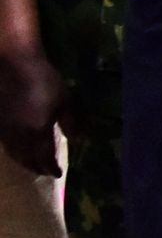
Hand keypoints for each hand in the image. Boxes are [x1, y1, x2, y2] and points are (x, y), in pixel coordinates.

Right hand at [0, 47, 68, 176]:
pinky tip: (19, 148)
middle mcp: (17, 135)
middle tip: (45, 172)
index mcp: (36, 132)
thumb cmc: (44, 80)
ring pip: (13, 153)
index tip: (58, 173)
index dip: (50, 168)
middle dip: (36, 167)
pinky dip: (14, 151)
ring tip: (32, 164)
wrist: (12, 64)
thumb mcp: (65, 101)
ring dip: (24, 161)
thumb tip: (78, 139)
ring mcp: (4, 129)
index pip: (44, 158)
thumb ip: (72, 122)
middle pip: (26, 159)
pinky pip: (5, 143)